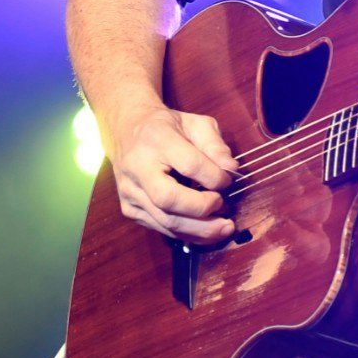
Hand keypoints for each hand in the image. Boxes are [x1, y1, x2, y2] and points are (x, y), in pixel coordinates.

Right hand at [103, 101, 237, 245]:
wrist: (126, 130)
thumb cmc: (165, 127)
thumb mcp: (194, 123)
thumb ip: (215, 145)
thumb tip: (231, 170)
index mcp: (156, 140)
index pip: (189, 165)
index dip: (214, 177)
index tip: (228, 180)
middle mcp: (138, 168)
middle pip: (169, 199)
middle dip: (202, 210)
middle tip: (225, 210)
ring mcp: (130, 192)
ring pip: (165, 221)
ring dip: (199, 230)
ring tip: (223, 228)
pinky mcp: (129, 209)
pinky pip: (160, 228)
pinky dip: (186, 233)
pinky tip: (205, 231)